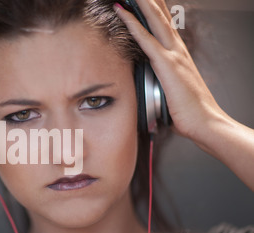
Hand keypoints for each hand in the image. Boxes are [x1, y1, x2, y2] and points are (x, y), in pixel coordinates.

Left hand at [114, 0, 227, 140]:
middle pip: (161, 17)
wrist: (205, 122)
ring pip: (154, 22)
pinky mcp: (168, 66)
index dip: (155, 11)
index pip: (165, 26)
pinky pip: (146, 40)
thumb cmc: (189, 111)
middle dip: (149, 1)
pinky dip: (134, 25)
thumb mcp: (174, 91)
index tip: (145, 0)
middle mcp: (178, 51)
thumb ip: (163, 82)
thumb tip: (152, 85)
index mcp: (179, 56)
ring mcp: (174, 56)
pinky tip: (124, 14)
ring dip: (142, 4)